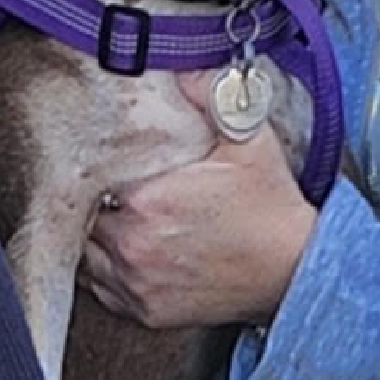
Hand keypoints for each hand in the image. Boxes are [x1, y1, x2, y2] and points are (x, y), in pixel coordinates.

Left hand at [81, 74, 316, 329]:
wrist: (294, 269)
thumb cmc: (270, 205)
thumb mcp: (248, 138)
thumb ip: (209, 96)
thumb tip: (183, 66)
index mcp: (147, 199)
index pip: (95, 175)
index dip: (104, 164)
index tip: (123, 159)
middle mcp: (132, 245)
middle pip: (85, 214)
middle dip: (101, 197)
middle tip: (125, 184)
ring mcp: (136, 283)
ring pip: (87, 253)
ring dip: (99, 233)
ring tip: (126, 215)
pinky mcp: (146, 313)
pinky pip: (103, 290)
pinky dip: (109, 270)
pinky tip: (133, 248)